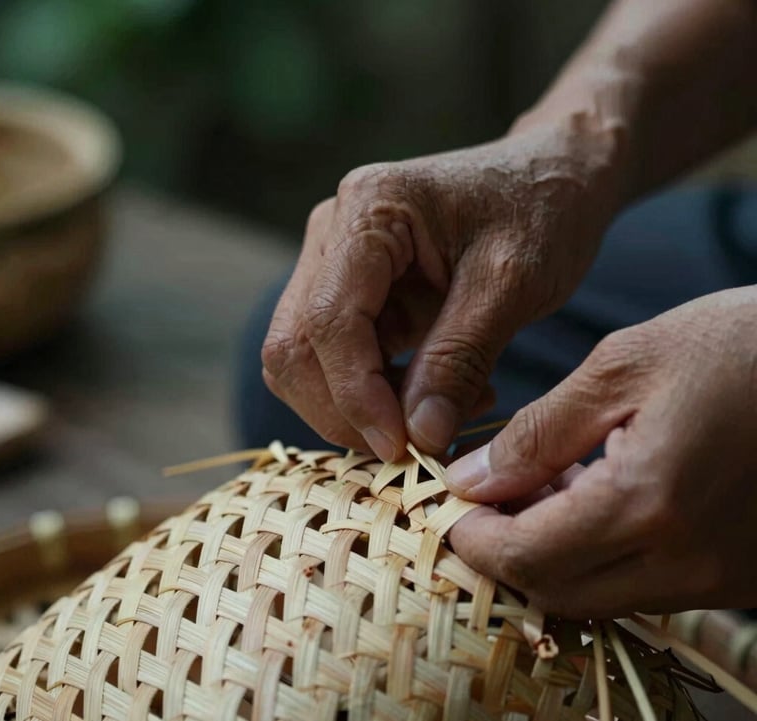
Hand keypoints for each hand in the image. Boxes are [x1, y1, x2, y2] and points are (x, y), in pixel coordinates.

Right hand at [262, 119, 622, 459]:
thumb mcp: (511, 286)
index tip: (402, 447)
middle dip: (343, 411)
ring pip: (305, 359)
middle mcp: (334, 232)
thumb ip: (459, 360)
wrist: (552, 179)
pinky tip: (435, 398)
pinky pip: (338, 359)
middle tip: (412, 448)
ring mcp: (337, 263)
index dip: (355, 395)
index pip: (328, 320)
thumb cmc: (541, 213)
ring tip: (437, 416)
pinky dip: (375, 395)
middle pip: (294, 346)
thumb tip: (419, 437)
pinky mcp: (355, 293)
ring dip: (356, 408)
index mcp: (369, 210)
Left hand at [446, 287, 756, 617]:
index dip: (472, 540)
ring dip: (550, 551)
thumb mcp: (620, 367)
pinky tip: (594, 494)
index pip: (526, 559)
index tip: (450, 506)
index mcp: (651, 501)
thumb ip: (537, 434)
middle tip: (488, 494)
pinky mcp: (740, 576)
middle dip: (504, 550)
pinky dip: (599, 553)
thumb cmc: (735, 345)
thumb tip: (472, 481)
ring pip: (598, 595)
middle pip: (555, 591)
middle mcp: (689, 561)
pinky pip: (644, 587)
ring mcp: (722, 578)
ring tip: (541, 483)